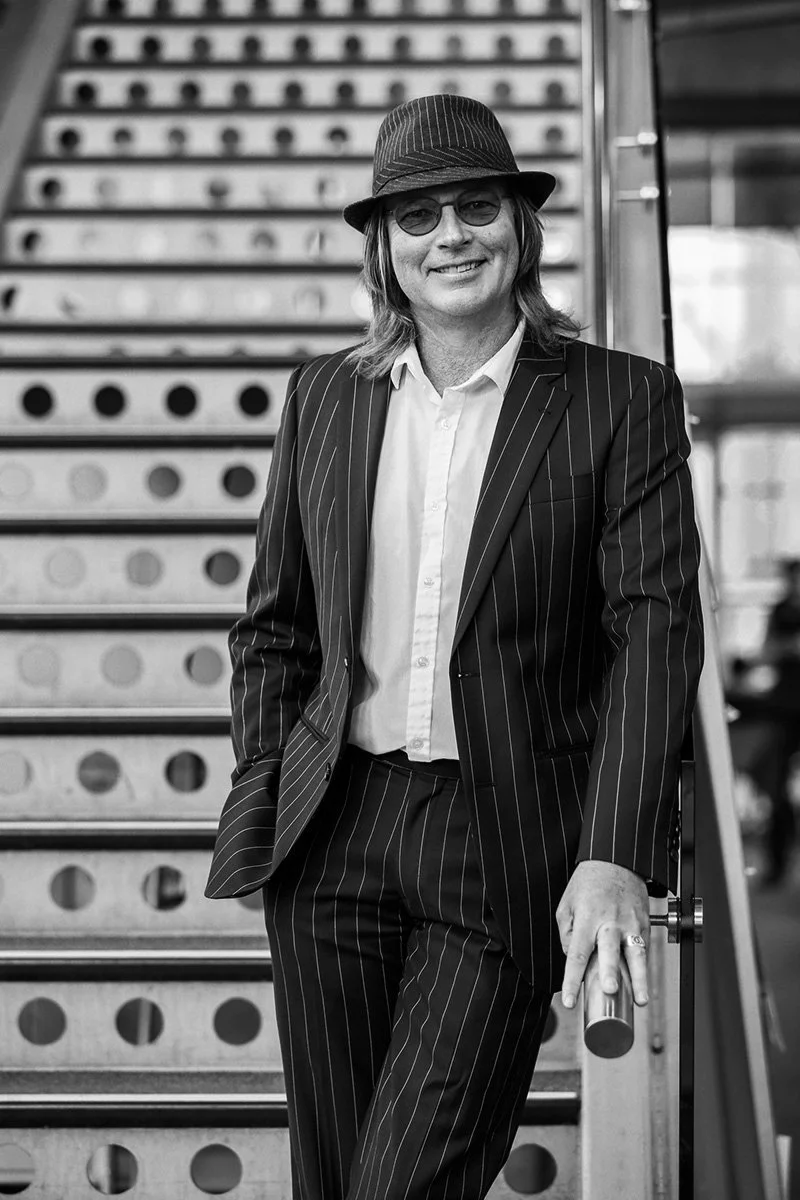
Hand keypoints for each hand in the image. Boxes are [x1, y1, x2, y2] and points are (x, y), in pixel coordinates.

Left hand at [556, 860, 649, 1008]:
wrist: (616, 860)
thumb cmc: (589, 882)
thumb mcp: (567, 904)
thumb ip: (567, 933)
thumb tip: (572, 958)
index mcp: (586, 919)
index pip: (576, 954)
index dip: (572, 979)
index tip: (569, 1001)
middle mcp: (609, 922)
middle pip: (610, 950)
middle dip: (611, 971)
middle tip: (610, 989)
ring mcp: (630, 923)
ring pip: (636, 953)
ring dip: (639, 978)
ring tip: (641, 1000)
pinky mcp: (644, 924)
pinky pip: (644, 949)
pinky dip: (644, 968)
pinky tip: (643, 985)